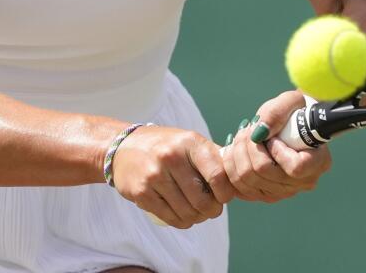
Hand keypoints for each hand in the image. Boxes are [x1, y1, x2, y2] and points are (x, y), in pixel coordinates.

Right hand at [110, 125, 235, 228]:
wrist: (124, 147)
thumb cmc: (166, 146)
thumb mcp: (190, 142)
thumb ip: (215, 157)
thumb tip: (242, 176)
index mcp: (190, 142)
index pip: (218, 175)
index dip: (226, 193)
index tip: (224, 197)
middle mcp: (171, 157)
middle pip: (202, 199)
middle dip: (212, 210)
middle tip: (212, 209)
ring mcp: (154, 175)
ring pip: (187, 211)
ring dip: (197, 218)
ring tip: (198, 213)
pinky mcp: (141, 192)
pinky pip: (170, 218)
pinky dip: (182, 222)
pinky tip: (184, 217)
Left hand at [222, 89, 331, 201]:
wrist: (291, 126)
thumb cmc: (295, 113)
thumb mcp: (291, 102)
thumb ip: (277, 113)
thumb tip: (258, 133)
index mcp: (317, 163)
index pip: (295, 168)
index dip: (278, 151)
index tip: (274, 137)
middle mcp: (302, 183)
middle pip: (263, 173)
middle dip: (248, 145)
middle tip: (248, 129)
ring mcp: (283, 192)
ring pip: (247, 180)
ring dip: (237, 153)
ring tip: (241, 136)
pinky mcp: (265, 195)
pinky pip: (238, 187)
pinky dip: (231, 166)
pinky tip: (235, 150)